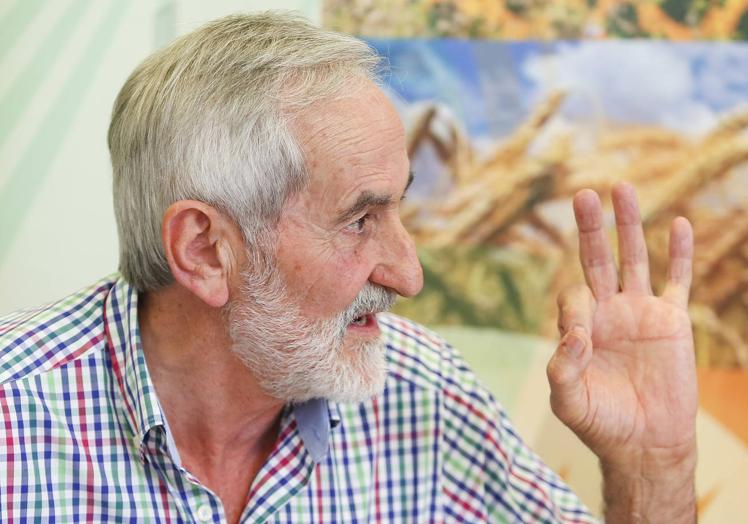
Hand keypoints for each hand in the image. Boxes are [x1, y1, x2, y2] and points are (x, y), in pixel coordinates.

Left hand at [547, 182, 696, 519]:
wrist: (646, 444)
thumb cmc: (601, 424)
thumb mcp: (569, 402)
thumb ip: (562, 369)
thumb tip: (575, 334)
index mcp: (578, 327)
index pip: (573, 296)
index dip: (577, 308)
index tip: (586, 340)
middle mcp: (606, 312)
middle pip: (596, 260)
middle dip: (590, 229)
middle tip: (583, 194)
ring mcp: (639, 312)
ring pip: (633, 259)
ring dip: (628, 226)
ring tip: (622, 188)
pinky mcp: (671, 321)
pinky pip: (676, 281)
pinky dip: (679, 254)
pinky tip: (678, 224)